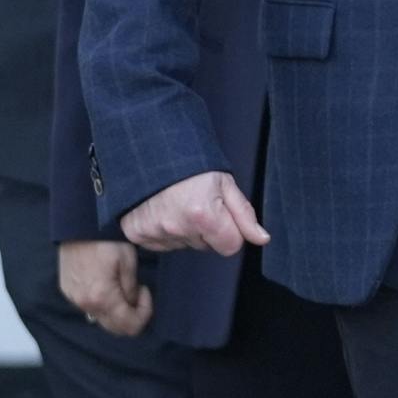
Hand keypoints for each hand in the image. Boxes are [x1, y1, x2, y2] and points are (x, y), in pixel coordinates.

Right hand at [59, 239, 151, 336]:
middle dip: (130, 314)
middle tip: (136, 291)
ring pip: (101, 318)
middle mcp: (84, 304)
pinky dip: (102, 302)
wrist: (79, 224)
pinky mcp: (67, 290)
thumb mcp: (128, 263)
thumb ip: (130, 291)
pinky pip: (89, 306)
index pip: (129, 326)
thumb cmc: (107, 240)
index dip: (144, 314)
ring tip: (121, 285)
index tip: (145, 291)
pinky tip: (106, 283)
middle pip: (114, 327)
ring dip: (116, 310)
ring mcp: (73, 298)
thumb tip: (131, 304)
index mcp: (102, 298)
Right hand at [122, 169, 266, 256]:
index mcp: (203, 216)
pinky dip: (162, 231)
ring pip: (183, 245)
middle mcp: (177, 227)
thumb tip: (261, 239)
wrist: (150, 150)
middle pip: (206, 247)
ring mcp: (154, 232)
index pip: (230, 246)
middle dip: (206, 230)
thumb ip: (244, 214)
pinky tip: (161, 210)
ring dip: (184, 230)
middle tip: (195, 203)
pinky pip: (160, 244)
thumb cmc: (190, 164)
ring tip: (177, 204)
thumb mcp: (224, 183)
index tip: (220, 213)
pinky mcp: (137, 234)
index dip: (229, 230)